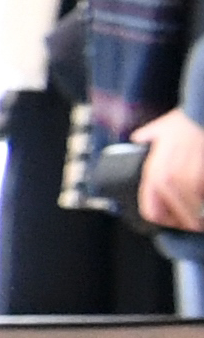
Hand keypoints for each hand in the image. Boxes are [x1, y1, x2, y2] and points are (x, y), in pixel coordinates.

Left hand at [140, 110, 203, 236]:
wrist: (202, 115)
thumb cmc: (186, 121)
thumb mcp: (159, 129)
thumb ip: (145, 139)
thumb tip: (139, 140)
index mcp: (154, 174)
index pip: (152, 211)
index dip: (163, 220)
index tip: (172, 220)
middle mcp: (169, 182)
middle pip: (179, 219)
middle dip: (188, 222)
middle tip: (194, 221)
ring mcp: (190, 183)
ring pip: (197, 215)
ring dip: (201, 217)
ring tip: (203, 217)